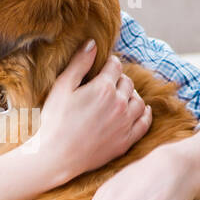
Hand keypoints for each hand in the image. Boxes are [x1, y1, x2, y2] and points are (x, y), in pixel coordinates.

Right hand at [27, 40, 151, 182]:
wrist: (56, 156)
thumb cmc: (55, 121)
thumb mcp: (62, 87)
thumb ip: (79, 64)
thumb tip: (92, 43)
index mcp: (103, 88)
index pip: (115, 66)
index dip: (109, 64)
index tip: (105, 66)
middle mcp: (119, 104)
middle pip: (127, 82)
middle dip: (118, 79)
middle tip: (108, 83)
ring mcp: (125, 123)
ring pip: (138, 100)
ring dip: (132, 95)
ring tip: (121, 96)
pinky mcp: (126, 140)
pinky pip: (144, 122)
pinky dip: (144, 113)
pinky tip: (140, 110)